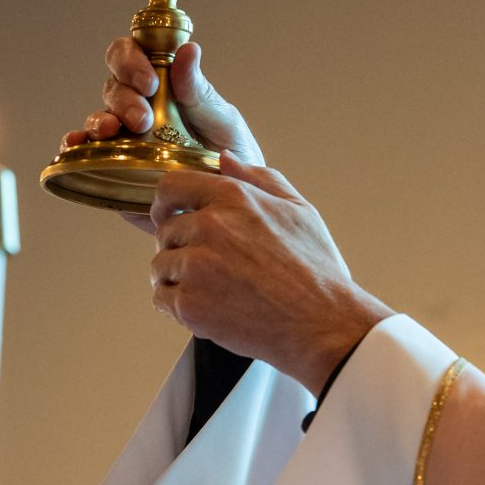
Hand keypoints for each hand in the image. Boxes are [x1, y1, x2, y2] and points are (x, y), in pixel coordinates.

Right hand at [60, 40, 266, 230]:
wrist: (232, 200)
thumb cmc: (230, 153)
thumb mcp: (223, 120)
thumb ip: (200, 90)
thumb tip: (188, 50)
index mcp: (161, 85)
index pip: (132, 55)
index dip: (132, 60)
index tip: (149, 81)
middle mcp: (136, 106)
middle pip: (114, 87)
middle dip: (124, 99)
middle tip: (142, 119)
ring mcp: (122, 138)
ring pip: (98, 118)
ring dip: (101, 121)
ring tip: (113, 131)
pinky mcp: (113, 170)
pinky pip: (85, 153)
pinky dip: (76, 145)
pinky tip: (77, 145)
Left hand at [147, 156, 391, 386]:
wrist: (323, 325)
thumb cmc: (317, 271)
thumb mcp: (300, 211)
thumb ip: (260, 179)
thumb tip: (225, 159)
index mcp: (233, 198)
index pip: (170, 187)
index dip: (165, 204)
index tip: (170, 217)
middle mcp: (210, 227)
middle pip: (165, 232)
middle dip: (179, 248)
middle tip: (208, 268)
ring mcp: (197, 266)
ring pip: (160, 267)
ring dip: (177, 279)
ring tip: (211, 292)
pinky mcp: (190, 305)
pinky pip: (161, 299)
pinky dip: (176, 307)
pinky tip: (207, 310)